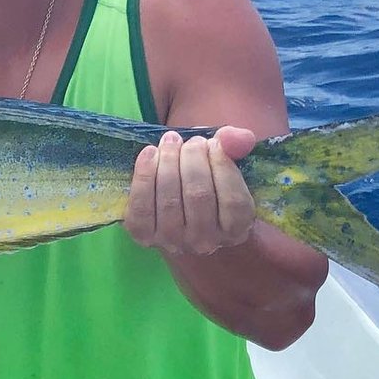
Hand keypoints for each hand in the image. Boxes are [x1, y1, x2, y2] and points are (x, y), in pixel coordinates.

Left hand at [125, 126, 257, 256]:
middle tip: (189, 140)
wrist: (177, 210)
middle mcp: (205, 242)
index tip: (212, 142)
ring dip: (168, 162)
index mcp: (236, 230)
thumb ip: (236, 147)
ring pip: (170, 198)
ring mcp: (173, 241)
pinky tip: (149, 152)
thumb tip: (231, 136)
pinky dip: (144, 174)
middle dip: (192, 159)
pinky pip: (142, 205)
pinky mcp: (143, 235)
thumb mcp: (228, 166)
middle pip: (198, 195)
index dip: (221, 165)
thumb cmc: (209, 184)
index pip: (232, 200)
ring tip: (170, 141)